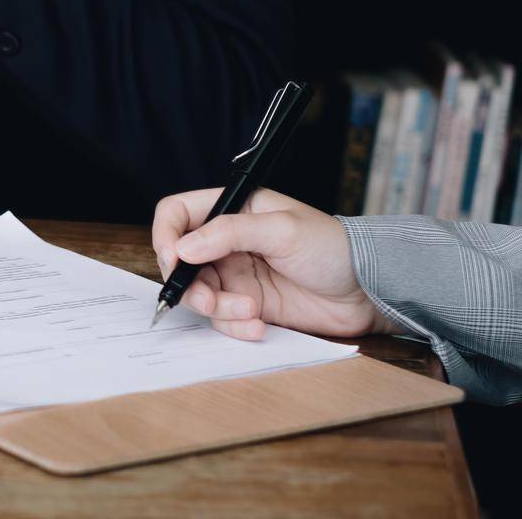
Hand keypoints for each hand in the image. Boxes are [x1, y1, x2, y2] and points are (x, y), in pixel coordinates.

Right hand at [152, 188, 398, 340]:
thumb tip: (183, 248)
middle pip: (179, 261)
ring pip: (197, 293)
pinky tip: (258, 325)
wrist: (368, 291)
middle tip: (207, 299)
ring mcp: (234, 275)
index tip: (173, 259)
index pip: (177, 213)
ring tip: (249, 313)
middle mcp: (226, 242)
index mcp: (232, 210)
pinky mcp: (246, 304)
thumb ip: (229, 233)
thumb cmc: (334, 248)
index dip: (166, 235)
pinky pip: (220, 318)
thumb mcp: (282, 230)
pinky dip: (233, 325)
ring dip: (216, 308)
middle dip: (188, 283)